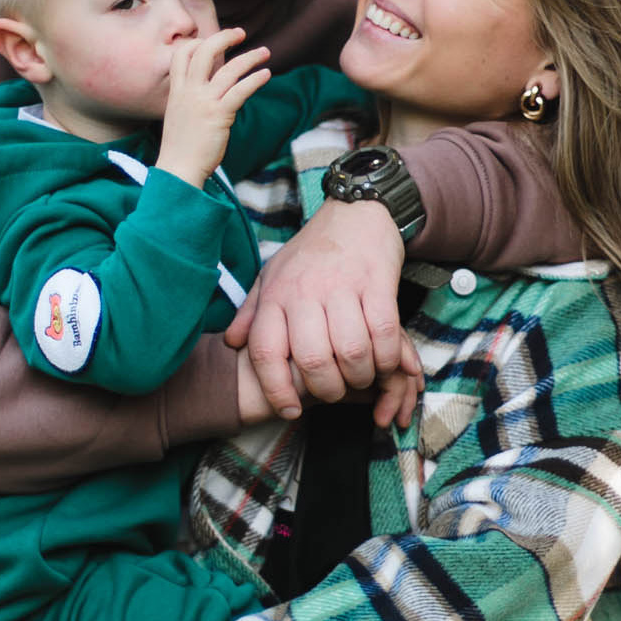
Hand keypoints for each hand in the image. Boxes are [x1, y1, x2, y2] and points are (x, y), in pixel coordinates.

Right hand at [156, 27, 270, 185]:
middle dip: (224, 38)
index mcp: (176, 91)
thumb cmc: (182, 147)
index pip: (182, 55)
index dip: (197, 42)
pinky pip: (240, 91)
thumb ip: (190, 99)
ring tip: (265, 52)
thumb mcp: (179, 116)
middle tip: (240, 33)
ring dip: (250, 57)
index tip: (212, 40)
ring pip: (228, 69)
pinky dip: (255, 80)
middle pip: (204, 52)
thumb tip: (210, 91)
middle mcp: (188, 92)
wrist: (178, 169)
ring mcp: (203, 102)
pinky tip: (266, 74)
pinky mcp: (219, 115)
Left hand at [224, 199, 420, 418]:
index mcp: (276, 294)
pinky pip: (384, 333)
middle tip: (335, 393)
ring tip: (361, 378)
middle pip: (312, 360)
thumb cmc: (312, 251)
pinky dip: (387, 357)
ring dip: (360, 377)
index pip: (266, 352)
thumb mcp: (272, 275)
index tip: (290, 409)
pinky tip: (385, 361)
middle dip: (327, 389)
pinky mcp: (377, 283)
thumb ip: (252, 311)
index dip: (277, 389)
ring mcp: (343, 286)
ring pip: (351, 351)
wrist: (356, 211)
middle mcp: (305, 291)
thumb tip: (232, 343)